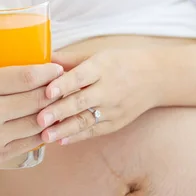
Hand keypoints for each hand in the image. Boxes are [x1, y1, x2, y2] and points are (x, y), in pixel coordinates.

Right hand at [0, 59, 63, 175]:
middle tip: (65, 84)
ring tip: (62, 104)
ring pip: (36, 123)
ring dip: (53, 113)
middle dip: (55, 91)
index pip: (24, 77)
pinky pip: (29, 144)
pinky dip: (42, 133)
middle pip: (36, 100)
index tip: (57, 67)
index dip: (46, 72)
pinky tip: (49, 125)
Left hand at [38, 50, 158, 144]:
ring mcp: (113, 108)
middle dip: (59, 111)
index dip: (63, 85)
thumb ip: (68, 60)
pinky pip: (94, 131)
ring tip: (45, 136)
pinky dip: (77, 136)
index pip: (80, 76)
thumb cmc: (120, 63)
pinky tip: (60, 141)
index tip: (46, 92)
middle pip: (81, 101)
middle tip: (39, 119)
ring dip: (64, 130)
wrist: (155, 77)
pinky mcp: (116, 123)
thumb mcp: (97, 55)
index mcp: (102, 67)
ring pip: (86, 120)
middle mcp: (108, 89)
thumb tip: (40, 60)